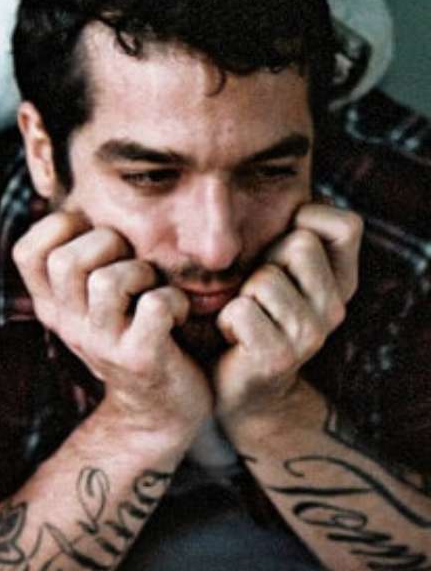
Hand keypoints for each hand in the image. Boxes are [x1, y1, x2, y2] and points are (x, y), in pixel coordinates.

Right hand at [13, 211, 210, 433]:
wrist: (160, 413)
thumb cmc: (134, 336)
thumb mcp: (95, 303)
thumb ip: (83, 262)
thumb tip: (78, 198)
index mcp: (53, 306)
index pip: (27, 252)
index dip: (59, 227)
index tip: (91, 235)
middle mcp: (68, 325)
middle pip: (66, 261)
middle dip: (107, 244)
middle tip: (130, 260)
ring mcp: (101, 345)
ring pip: (108, 282)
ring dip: (141, 272)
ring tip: (153, 287)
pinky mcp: (139, 359)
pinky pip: (155, 305)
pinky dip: (174, 299)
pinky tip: (177, 311)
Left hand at [214, 203, 362, 426]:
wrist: (241, 390)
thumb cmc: (247, 316)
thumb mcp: (273, 272)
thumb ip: (282, 235)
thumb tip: (271, 180)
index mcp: (340, 281)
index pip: (345, 224)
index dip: (306, 222)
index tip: (280, 249)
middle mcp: (336, 306)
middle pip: (297, 244)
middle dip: (262, 260)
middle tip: (254, 292)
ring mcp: (311, 334)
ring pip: (264, 278)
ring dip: (240, 294)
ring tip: (243, 316)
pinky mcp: (278, 356)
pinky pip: (240, 310)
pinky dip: (224, 320)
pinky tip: (231, 337)